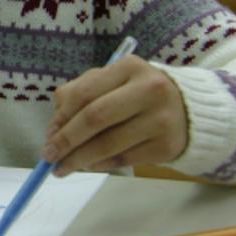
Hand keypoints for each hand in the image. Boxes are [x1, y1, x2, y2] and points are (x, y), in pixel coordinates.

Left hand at [43, 56, 187, 174]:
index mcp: (129, 68)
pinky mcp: (165, 146)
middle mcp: (149, 89)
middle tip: (50, 157)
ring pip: (108, 144)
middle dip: (67, 141)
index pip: (84, 93)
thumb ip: (78, 95)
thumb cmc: (137, 95)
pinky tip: (90, 165)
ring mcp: (160, 119)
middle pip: (95, 118)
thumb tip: (54, 130)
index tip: (48, 137)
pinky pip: (123, 160)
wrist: (187, 110)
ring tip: (63, 167)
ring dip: (80, 159)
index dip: (60, 118)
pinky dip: (101, 165)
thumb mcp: (111, 82)